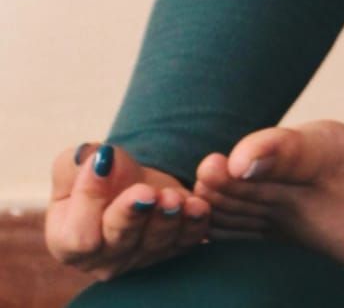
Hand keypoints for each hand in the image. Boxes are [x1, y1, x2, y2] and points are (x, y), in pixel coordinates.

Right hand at [45, 141, 213, 282]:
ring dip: (168, 217)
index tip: (105, 165)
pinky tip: (198, 205)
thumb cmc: (100, 179)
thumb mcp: (76, 167)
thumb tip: (98, 160)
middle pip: (120, 241)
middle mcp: (105, 258)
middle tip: (147, 193)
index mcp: (70, 243)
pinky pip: (188, 240)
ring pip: (157, 242)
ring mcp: (142, 257)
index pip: (79, 235)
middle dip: (134, 215)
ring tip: (173, 197)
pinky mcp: (175, 247)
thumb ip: (76, 165)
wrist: (132, 183)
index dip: (90, 201)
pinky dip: (195, 222)